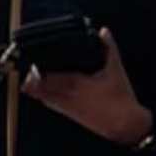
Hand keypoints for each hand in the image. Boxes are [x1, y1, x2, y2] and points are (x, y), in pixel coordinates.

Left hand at [22, 49, 155, 146]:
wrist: (123, 124)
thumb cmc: (120, 97)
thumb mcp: (116, 68)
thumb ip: (108, 47)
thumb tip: (103, 31)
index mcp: (76, 83)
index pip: (47, 76)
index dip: (37, 68)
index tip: (35, 57)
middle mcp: (67, 95)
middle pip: (39, 87)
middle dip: (33, 75)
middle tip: (32, 62)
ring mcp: (66, 106)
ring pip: (41, 96)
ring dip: (36, 86)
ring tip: (33, 74)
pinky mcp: (68, 113)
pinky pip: (49, 103)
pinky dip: (43, 95)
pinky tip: (43, 88)